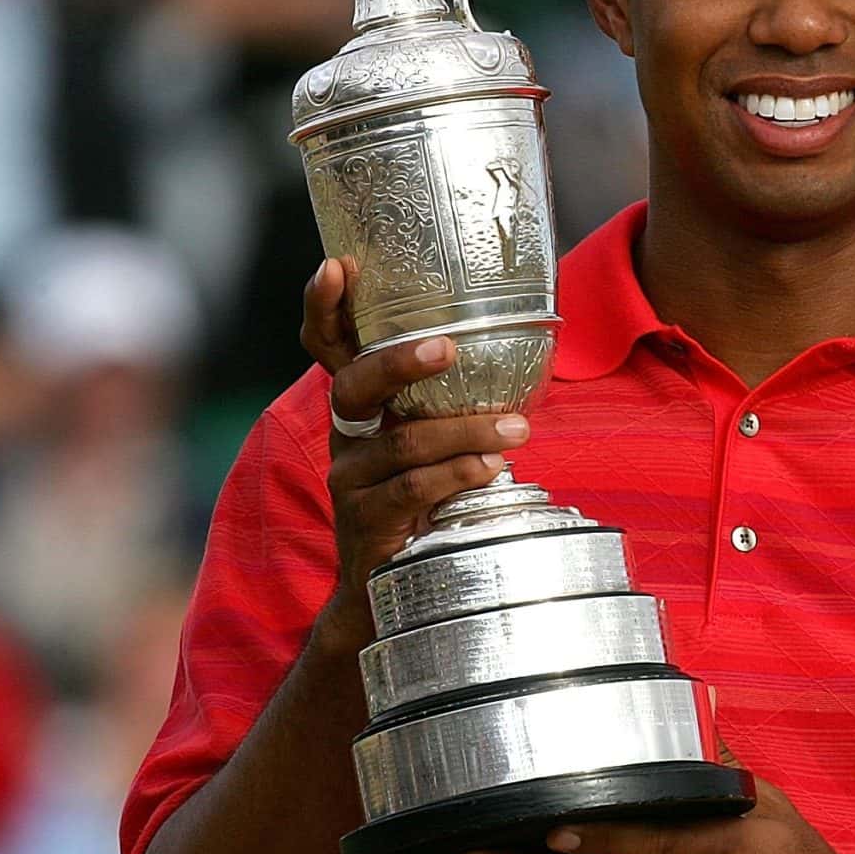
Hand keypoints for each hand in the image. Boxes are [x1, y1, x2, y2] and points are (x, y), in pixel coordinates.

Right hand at [301, 257, 525, 653]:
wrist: (389, 588)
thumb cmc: (427, 499)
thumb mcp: (436, 442)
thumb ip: (457, 401)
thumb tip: (528, 343)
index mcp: (360, 407)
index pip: (329, 347)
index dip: (325, 307)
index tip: (337, 265)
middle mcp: (346, 436)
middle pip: (355, 385)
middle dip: (400, 361)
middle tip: (446, 345)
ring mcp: (349, 479)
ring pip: (403, 442)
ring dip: (466, 432)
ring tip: (516, 430)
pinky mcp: (366, 520)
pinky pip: (412, 489)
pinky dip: (458, 473)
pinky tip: (491, 469)